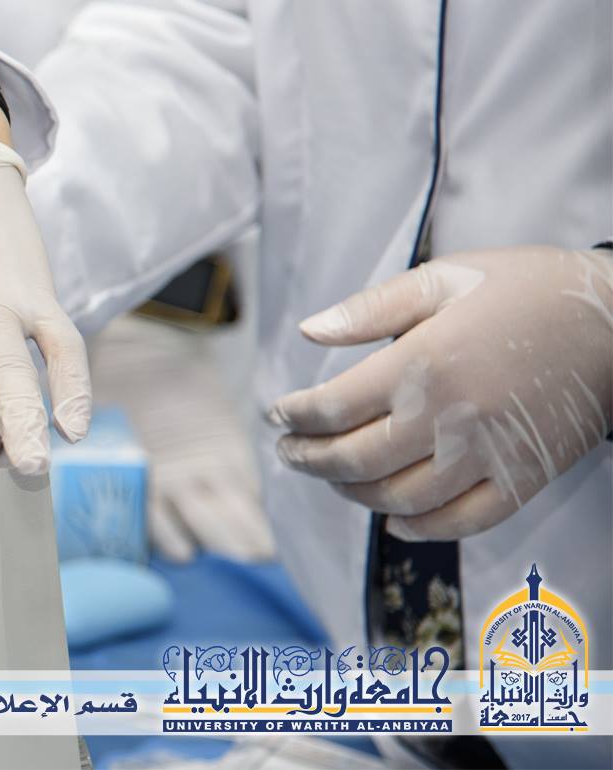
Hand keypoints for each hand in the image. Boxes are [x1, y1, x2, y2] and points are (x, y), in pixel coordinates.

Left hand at [269, 246, 612, 541]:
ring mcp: (487, 455)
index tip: (277, 415)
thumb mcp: (445, 276)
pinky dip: (419, 529)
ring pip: (398, 498)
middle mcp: (449, 417)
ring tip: (332, 477)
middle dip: (308, 460)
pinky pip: (460, 522)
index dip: (294, 417)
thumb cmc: (526, 287)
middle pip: (354, 460)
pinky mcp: (522, 479)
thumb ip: (370, 308)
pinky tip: (394, 520)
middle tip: (288, 453)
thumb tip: (308, 332)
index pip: (331, 408)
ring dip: (352, 494)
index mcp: (423, 363)